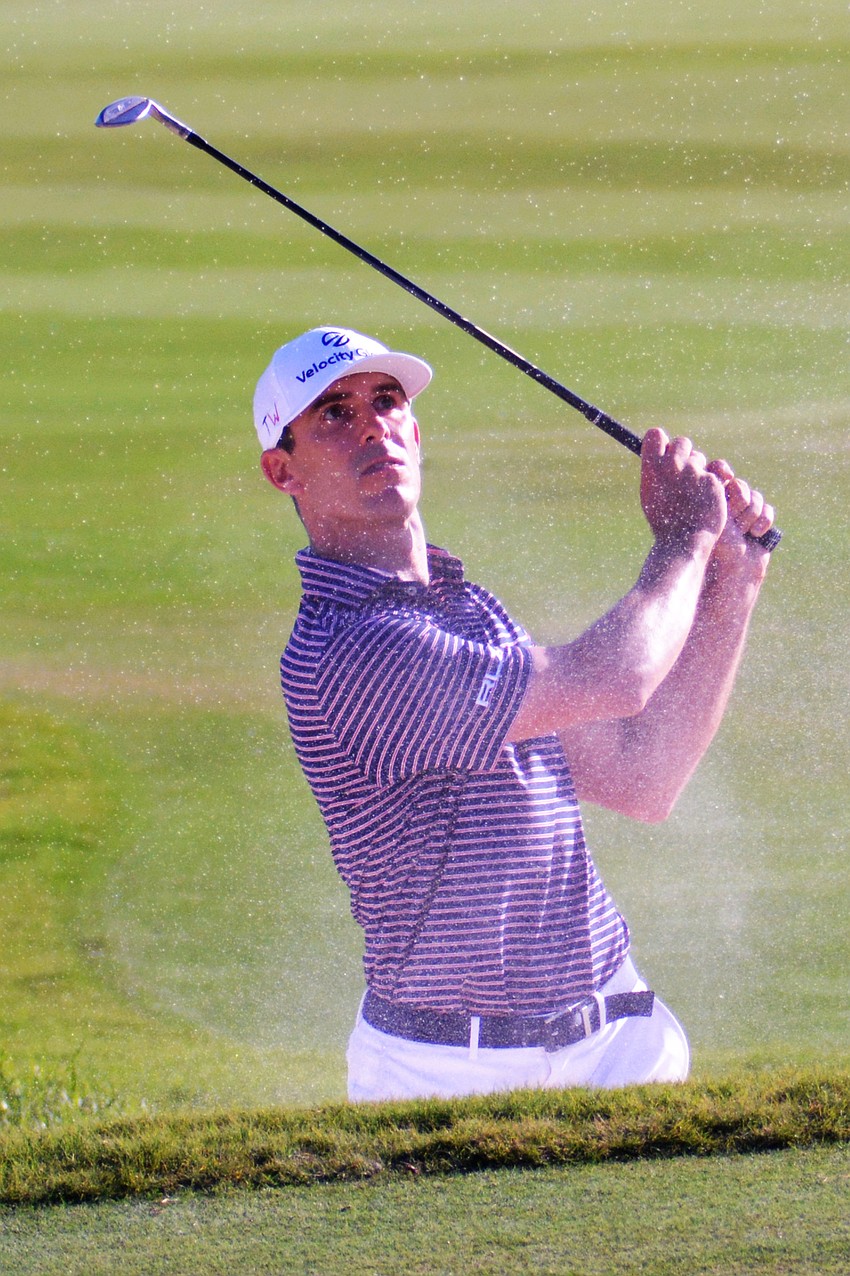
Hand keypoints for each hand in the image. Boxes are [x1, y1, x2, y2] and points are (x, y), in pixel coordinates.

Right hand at [640, 428, 726, 548]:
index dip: (661, 443)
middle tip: (684, 473)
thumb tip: (659, 453)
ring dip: (698, 472)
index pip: (655, 435)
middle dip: (685, 455)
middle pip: (682, 442)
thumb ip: (655, 472)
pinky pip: (714, 474)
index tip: (664, 454)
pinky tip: (706, 502)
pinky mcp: (712, 481)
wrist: (683, 542)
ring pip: (700, 459)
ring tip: (693, 495)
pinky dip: (712, 486)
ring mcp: (693, 472)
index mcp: (651, 468)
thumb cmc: (665, 522)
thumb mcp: (651, 495)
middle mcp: (671, 466)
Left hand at [705, 458, 774, 572]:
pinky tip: (755, 534)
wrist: (731, 572)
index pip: (717, 470)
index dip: (722, 472)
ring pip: (755, 497)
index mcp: (704, 500)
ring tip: (742, 532)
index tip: (725, 479)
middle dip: (739, 501)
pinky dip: (763, 521)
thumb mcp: (707, 514)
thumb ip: (709, 489)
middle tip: (732, 521)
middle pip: (739, 484)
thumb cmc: (713, 544)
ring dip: (751, 515)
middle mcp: (722, 504)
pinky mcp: (757, 523)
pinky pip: (767, 509)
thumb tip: (710, 464)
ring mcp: (741, 514)